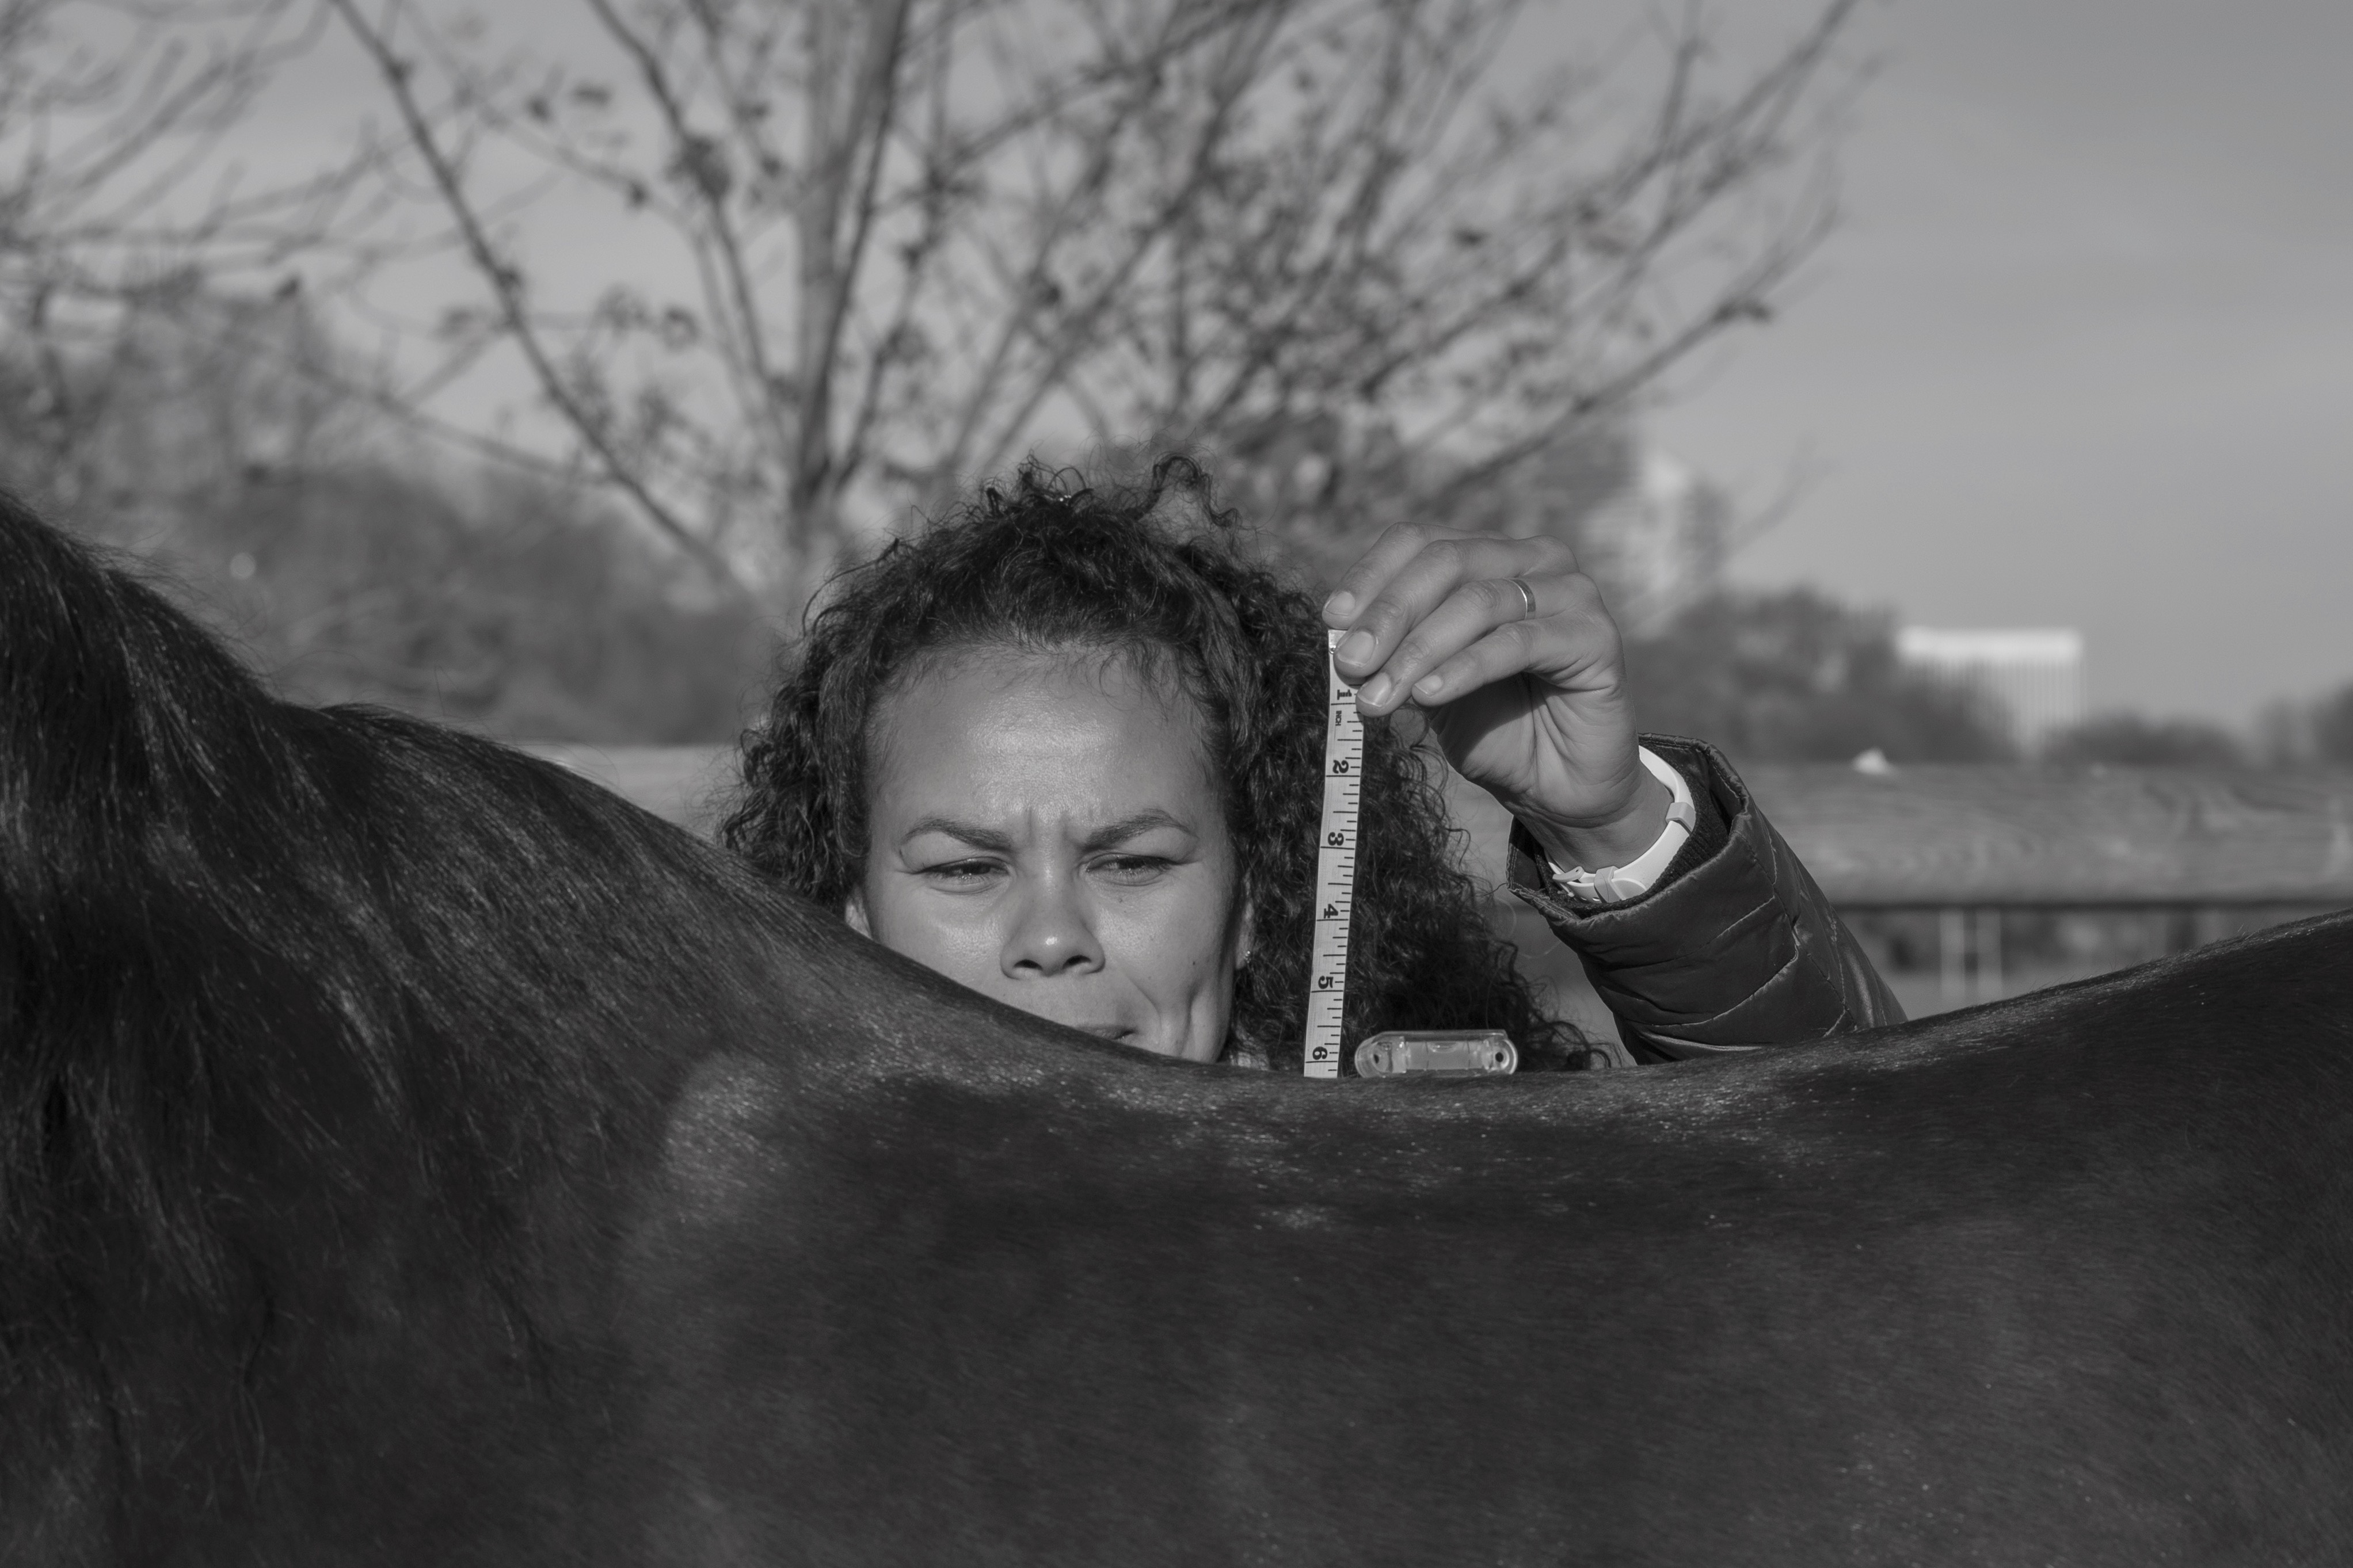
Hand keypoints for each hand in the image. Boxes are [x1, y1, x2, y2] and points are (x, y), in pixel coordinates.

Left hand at [1322, 523, 1670, 872]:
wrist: (1557, 787)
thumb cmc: (1492, 728)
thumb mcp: (1427, 684)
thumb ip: (1393, 653)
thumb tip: (1340, 639)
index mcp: (1490, 557)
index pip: (1419, 541)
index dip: (1371, 576)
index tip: (1330, 621)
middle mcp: (1535, 560)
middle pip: (1447, 562)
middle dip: (1389, 614)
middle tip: (1347, 662)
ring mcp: (1572, 593)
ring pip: (1478, 602)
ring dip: (1417, 651)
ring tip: (1378, 697)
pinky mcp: (1597, 637)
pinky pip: (1517, 643)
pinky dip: (1464, 668)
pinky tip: (1428, 695)